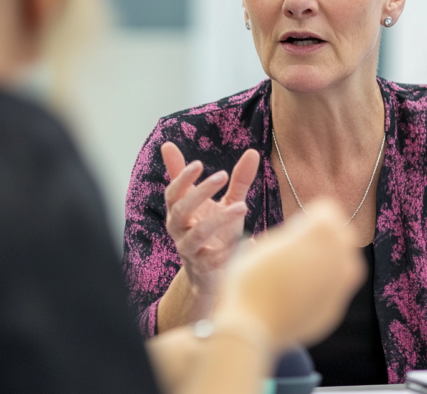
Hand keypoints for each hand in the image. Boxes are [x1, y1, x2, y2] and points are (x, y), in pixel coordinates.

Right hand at [162, 142, 259, 303]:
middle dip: (200, 191)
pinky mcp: (204, 269)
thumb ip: (237, 180)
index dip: (182, 177)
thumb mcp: (227, 203)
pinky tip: (251, 241)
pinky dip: (232, 251)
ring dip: (218, 219)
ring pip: (197, 234)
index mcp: (181, 212)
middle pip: (180, 209)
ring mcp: (190, 250)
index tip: (199, 163)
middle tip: (223, 175)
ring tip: (242, 206)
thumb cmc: (218, 233)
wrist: (212, 275)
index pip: (173, 192)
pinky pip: (214, 260)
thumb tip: (253, 151)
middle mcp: (180, 231)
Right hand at [214, 200, 364, 351]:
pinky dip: (323, 286)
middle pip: (341, 234)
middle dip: (324, 236)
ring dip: (329, 260)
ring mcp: (343, 283)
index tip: (293, 227)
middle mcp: (341, 254)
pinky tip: (300, 293)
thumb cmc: (252, 277)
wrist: (252, 325)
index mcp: (323, 230)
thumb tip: (299, 237)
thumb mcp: (268, 242)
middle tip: (299, 246)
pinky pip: (335, 288)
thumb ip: (293, 234)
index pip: (326, 210)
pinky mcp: (337, 307)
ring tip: (300, 269)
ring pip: (344, 261)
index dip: (308, 217)